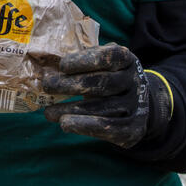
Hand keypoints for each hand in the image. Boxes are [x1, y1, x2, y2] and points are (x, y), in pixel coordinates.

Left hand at [42, 44, 170, 148]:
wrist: (139, 104)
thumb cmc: (109, 77)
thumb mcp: (103, 64)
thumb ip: (84, 61)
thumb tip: (50, 63)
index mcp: (127, 59)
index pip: (109, 56)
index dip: (85, 60)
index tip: (62, 65)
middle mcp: (135, 81)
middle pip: (103, 83)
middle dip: (72, 84)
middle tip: (47, 86)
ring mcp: (135, 106)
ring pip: (102, 108)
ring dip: (71, 110)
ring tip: (48, 112)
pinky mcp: (133, 128)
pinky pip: (108, 128)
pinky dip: (84, 127)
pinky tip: (65, 123)